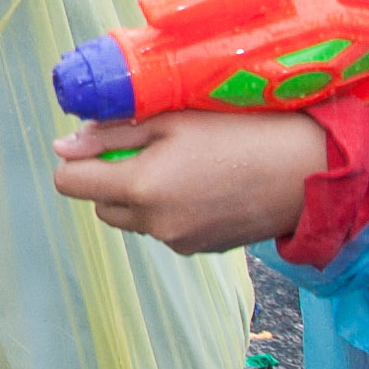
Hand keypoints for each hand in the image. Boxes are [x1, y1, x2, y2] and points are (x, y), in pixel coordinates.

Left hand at [50, 110, 334, 252]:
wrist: (305, 170)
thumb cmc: (242, 130)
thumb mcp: (173, 118)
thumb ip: (112, 132)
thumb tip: (62, 147)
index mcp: (141, 186)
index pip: (70, 183)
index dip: (77, 159)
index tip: (103, 140)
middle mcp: (153, 223)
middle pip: (98, 205)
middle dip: (111, 178)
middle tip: (150, 147)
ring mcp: (176, 241)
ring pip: (131, 219)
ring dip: (138, 196)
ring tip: (182, 165)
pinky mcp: (198, 249)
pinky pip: (162, 229)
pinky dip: (168, 209)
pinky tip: (204, 185)